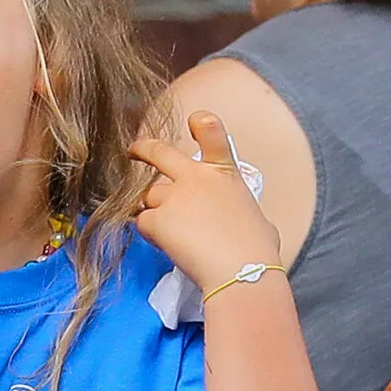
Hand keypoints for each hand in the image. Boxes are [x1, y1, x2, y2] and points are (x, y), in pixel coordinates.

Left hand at [129, 109, 282, 295]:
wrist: (241, 270)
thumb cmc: (257, 251)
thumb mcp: (258, 218)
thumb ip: (242, 213)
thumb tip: (251, 227)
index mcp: (224, 172)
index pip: (211, 131)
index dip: (200, 123)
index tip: (194, 120)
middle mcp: (196, 178)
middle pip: (160, 153)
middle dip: (143, 149)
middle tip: (133, 151)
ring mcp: (174, 197)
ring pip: (148, 196)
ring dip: (151, 208)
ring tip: (166, 229)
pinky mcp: (158, 220)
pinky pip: (142, 223)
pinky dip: (149, 232)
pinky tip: (164, 244)